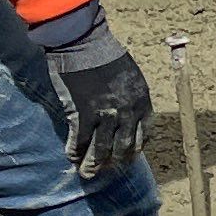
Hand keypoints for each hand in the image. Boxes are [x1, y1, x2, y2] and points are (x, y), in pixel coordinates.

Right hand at [31, 2, 150, 176]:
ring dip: (93, 165)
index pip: (145, 133)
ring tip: (88, 174)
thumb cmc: (104, 52)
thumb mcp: (128, 74)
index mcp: (142, 100)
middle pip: (124, 147)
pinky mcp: (83, 114)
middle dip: (116, 161)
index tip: (129, 155)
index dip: (136, 147)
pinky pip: (80, 141)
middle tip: (108, 170)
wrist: (83, 40)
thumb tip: (122, 115)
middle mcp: (127, 111)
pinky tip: (71, 157)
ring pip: (101, 150)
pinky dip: (75, 152)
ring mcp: (105, 115)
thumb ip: (128, 96)